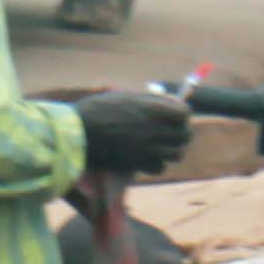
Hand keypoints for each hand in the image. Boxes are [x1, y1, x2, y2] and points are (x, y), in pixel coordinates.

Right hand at [73, 90, 191, 175]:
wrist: (79, 131)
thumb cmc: (99, 108)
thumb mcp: (127, 96)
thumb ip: (150, 101)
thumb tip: (168, 103)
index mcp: (154, 109)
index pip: (184, 113)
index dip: (182, 114)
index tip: (175, 114)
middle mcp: (155, 129)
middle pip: (184, 135)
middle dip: (181, 133)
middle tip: (173, 131)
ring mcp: (148, 148)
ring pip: (176, 154)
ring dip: (172, 149)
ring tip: (163, 145)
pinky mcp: (138, 164)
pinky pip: (159, 167)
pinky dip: (157, 163)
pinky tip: (148, 156)